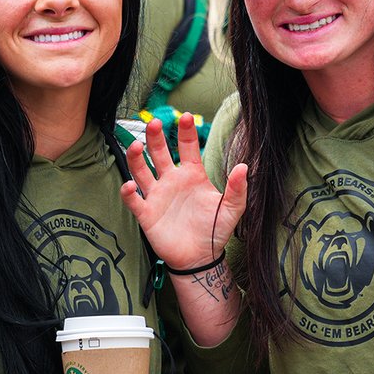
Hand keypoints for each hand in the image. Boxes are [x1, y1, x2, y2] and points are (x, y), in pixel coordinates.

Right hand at [120, 113, 247, 271]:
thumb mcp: (231, 209)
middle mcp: (172, 180)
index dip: (185, 131)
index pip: (187, 147)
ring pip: (142, 171)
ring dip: (137, 158)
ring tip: (136, 146)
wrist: (201, 257)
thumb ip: (237, 189)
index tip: (186, 116)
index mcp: (192, 175)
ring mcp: (157, 195)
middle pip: (160, 153)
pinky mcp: (147, 213)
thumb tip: (244, 167)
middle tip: (155, 123)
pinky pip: (134, 200)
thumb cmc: (215, 230)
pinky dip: (129, 192)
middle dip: (156, 138)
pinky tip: (130, 185)